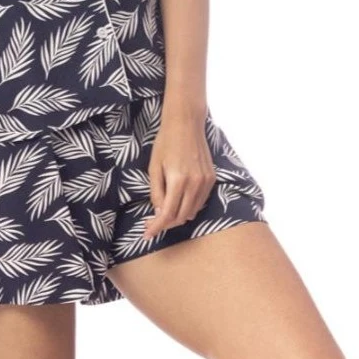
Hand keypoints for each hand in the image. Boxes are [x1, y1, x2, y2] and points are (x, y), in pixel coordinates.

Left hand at [139, 111, 216, 238]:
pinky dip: (189, 207)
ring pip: (192, 211)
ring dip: (178, 217)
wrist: (186, 124)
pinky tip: (178, 203)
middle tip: (152, 224)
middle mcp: (195, 183)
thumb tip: (158, 214)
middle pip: (181, 216)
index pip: (168, 214)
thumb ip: (156, 193)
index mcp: (178, 180)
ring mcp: (206, 181)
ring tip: (163, 214)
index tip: (147, 234)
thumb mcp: (154, 168)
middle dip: (166, 224)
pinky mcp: (211, 178)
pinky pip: (200, 201)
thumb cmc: (165, 143)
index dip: (157, 227)